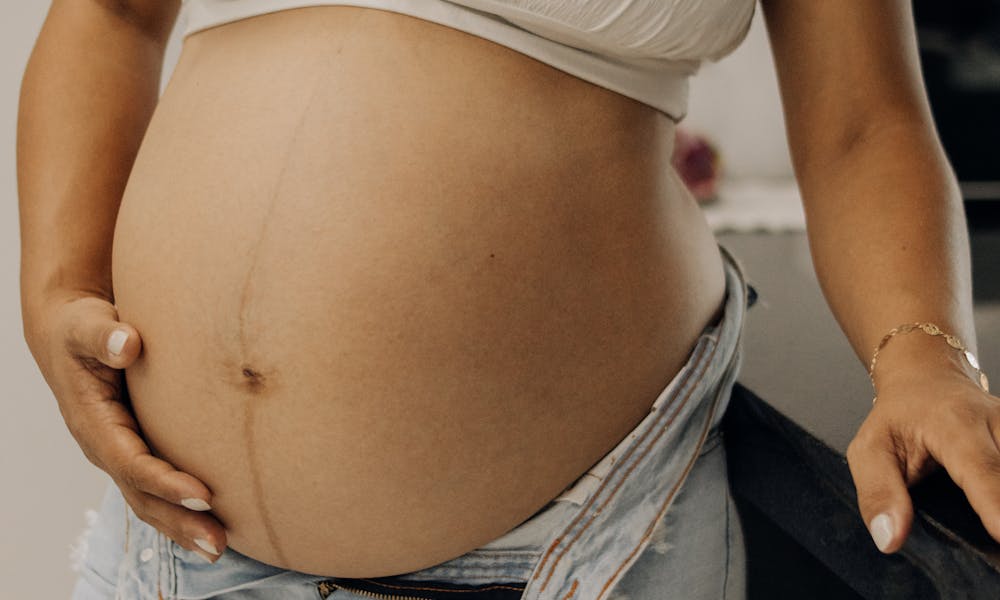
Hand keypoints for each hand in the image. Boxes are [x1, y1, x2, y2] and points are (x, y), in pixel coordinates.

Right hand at [24, 292, 226, 562]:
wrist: (71, 335)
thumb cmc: (83, 329)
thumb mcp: (87, 326)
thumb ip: (104, 336)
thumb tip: (128, 343)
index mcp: (93, 423)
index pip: (131, 463)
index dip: (166, 482)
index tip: (205, 494)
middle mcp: (105, 447)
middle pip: (142, 496)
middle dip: (179, 521)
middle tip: (218, 544)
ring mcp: (120, 454)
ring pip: (150, 501)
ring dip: (183, 527)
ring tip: (220, 548)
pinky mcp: (137, 451)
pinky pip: (157, 490)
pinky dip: (182, 510)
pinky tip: (215, 524)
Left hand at [846, 367, 999, 553]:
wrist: (925, 379)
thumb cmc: (898, 416)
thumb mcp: (869, 450)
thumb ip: (878, 493)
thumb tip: (889, 538)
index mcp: (955, 424)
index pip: (982, 470)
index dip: (995, 506)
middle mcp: (997, 424)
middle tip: (987, 533)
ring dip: (999, 500)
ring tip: (985, 518)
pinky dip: (998, 493)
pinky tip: (990, 505)